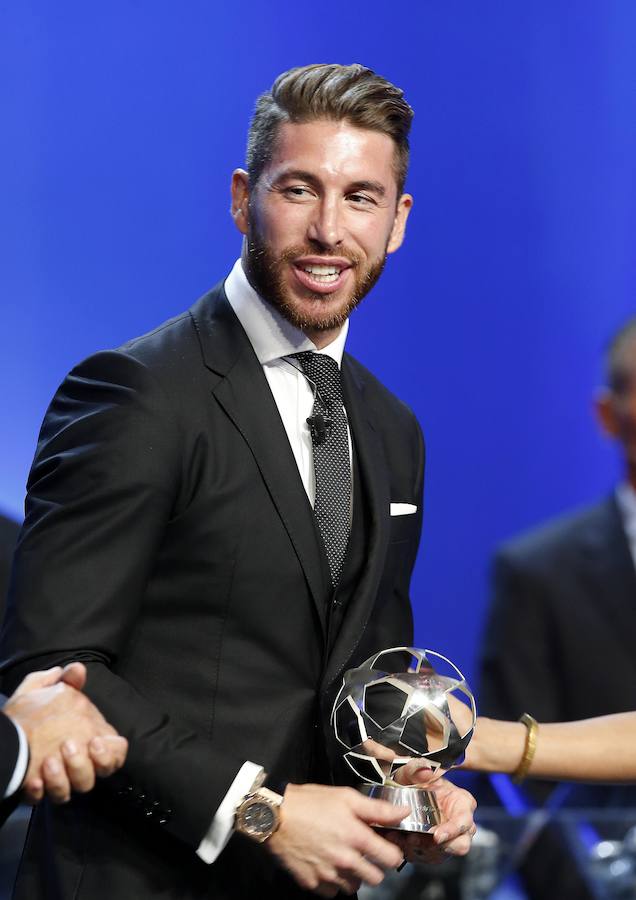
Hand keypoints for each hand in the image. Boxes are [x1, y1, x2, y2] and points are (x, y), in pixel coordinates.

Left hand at [4, 663, 127, 803]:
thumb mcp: (41, 690)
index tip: (94, 742)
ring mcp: (61, 777)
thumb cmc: (26, 713)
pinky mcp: (41, 791)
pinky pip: (48, 797)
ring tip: (49, 761)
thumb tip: (78, 668)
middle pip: (99, 773)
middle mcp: (78, 760)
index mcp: (86, 736)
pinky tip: (34, 779)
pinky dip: (42, 789)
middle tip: (67, 746)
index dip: (110, 752)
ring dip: (65, 776)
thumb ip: (65, 680)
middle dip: (85, 763)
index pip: (115, 751)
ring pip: (79, 787)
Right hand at [266, 783, 407, 896]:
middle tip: (362, 851)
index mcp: (357, 837)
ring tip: (341, 856)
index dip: (392, 853)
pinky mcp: (312, 884)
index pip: (391, 860)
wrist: (274, 815)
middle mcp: (345, 861)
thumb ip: (377, 809)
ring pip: (354, 886)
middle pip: (376, 879)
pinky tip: (325, 864)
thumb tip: (404, 813)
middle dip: (373, 866)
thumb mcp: (345, 797)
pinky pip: (331, 892)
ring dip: (352, 875)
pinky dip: (332, 882)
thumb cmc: (311, 802)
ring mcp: (328, 875)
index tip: (386, 847)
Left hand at [391, 769, 476, 862]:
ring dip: (420, 850)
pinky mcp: (434, 851)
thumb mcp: (413, 770)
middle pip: (460, 845)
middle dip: (438, 847)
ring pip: (440, 854)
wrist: (406, 791)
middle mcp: (460, 825)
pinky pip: (425, 857)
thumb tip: (425, 771)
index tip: (436, 835)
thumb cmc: (417, 781)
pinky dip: (409, 851)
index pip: (465, 822)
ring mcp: (448, 840)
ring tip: (401, 839)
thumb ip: (417, 768)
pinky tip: (396, 840)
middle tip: (415, 839)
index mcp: (462, 803)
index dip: (452, 830)